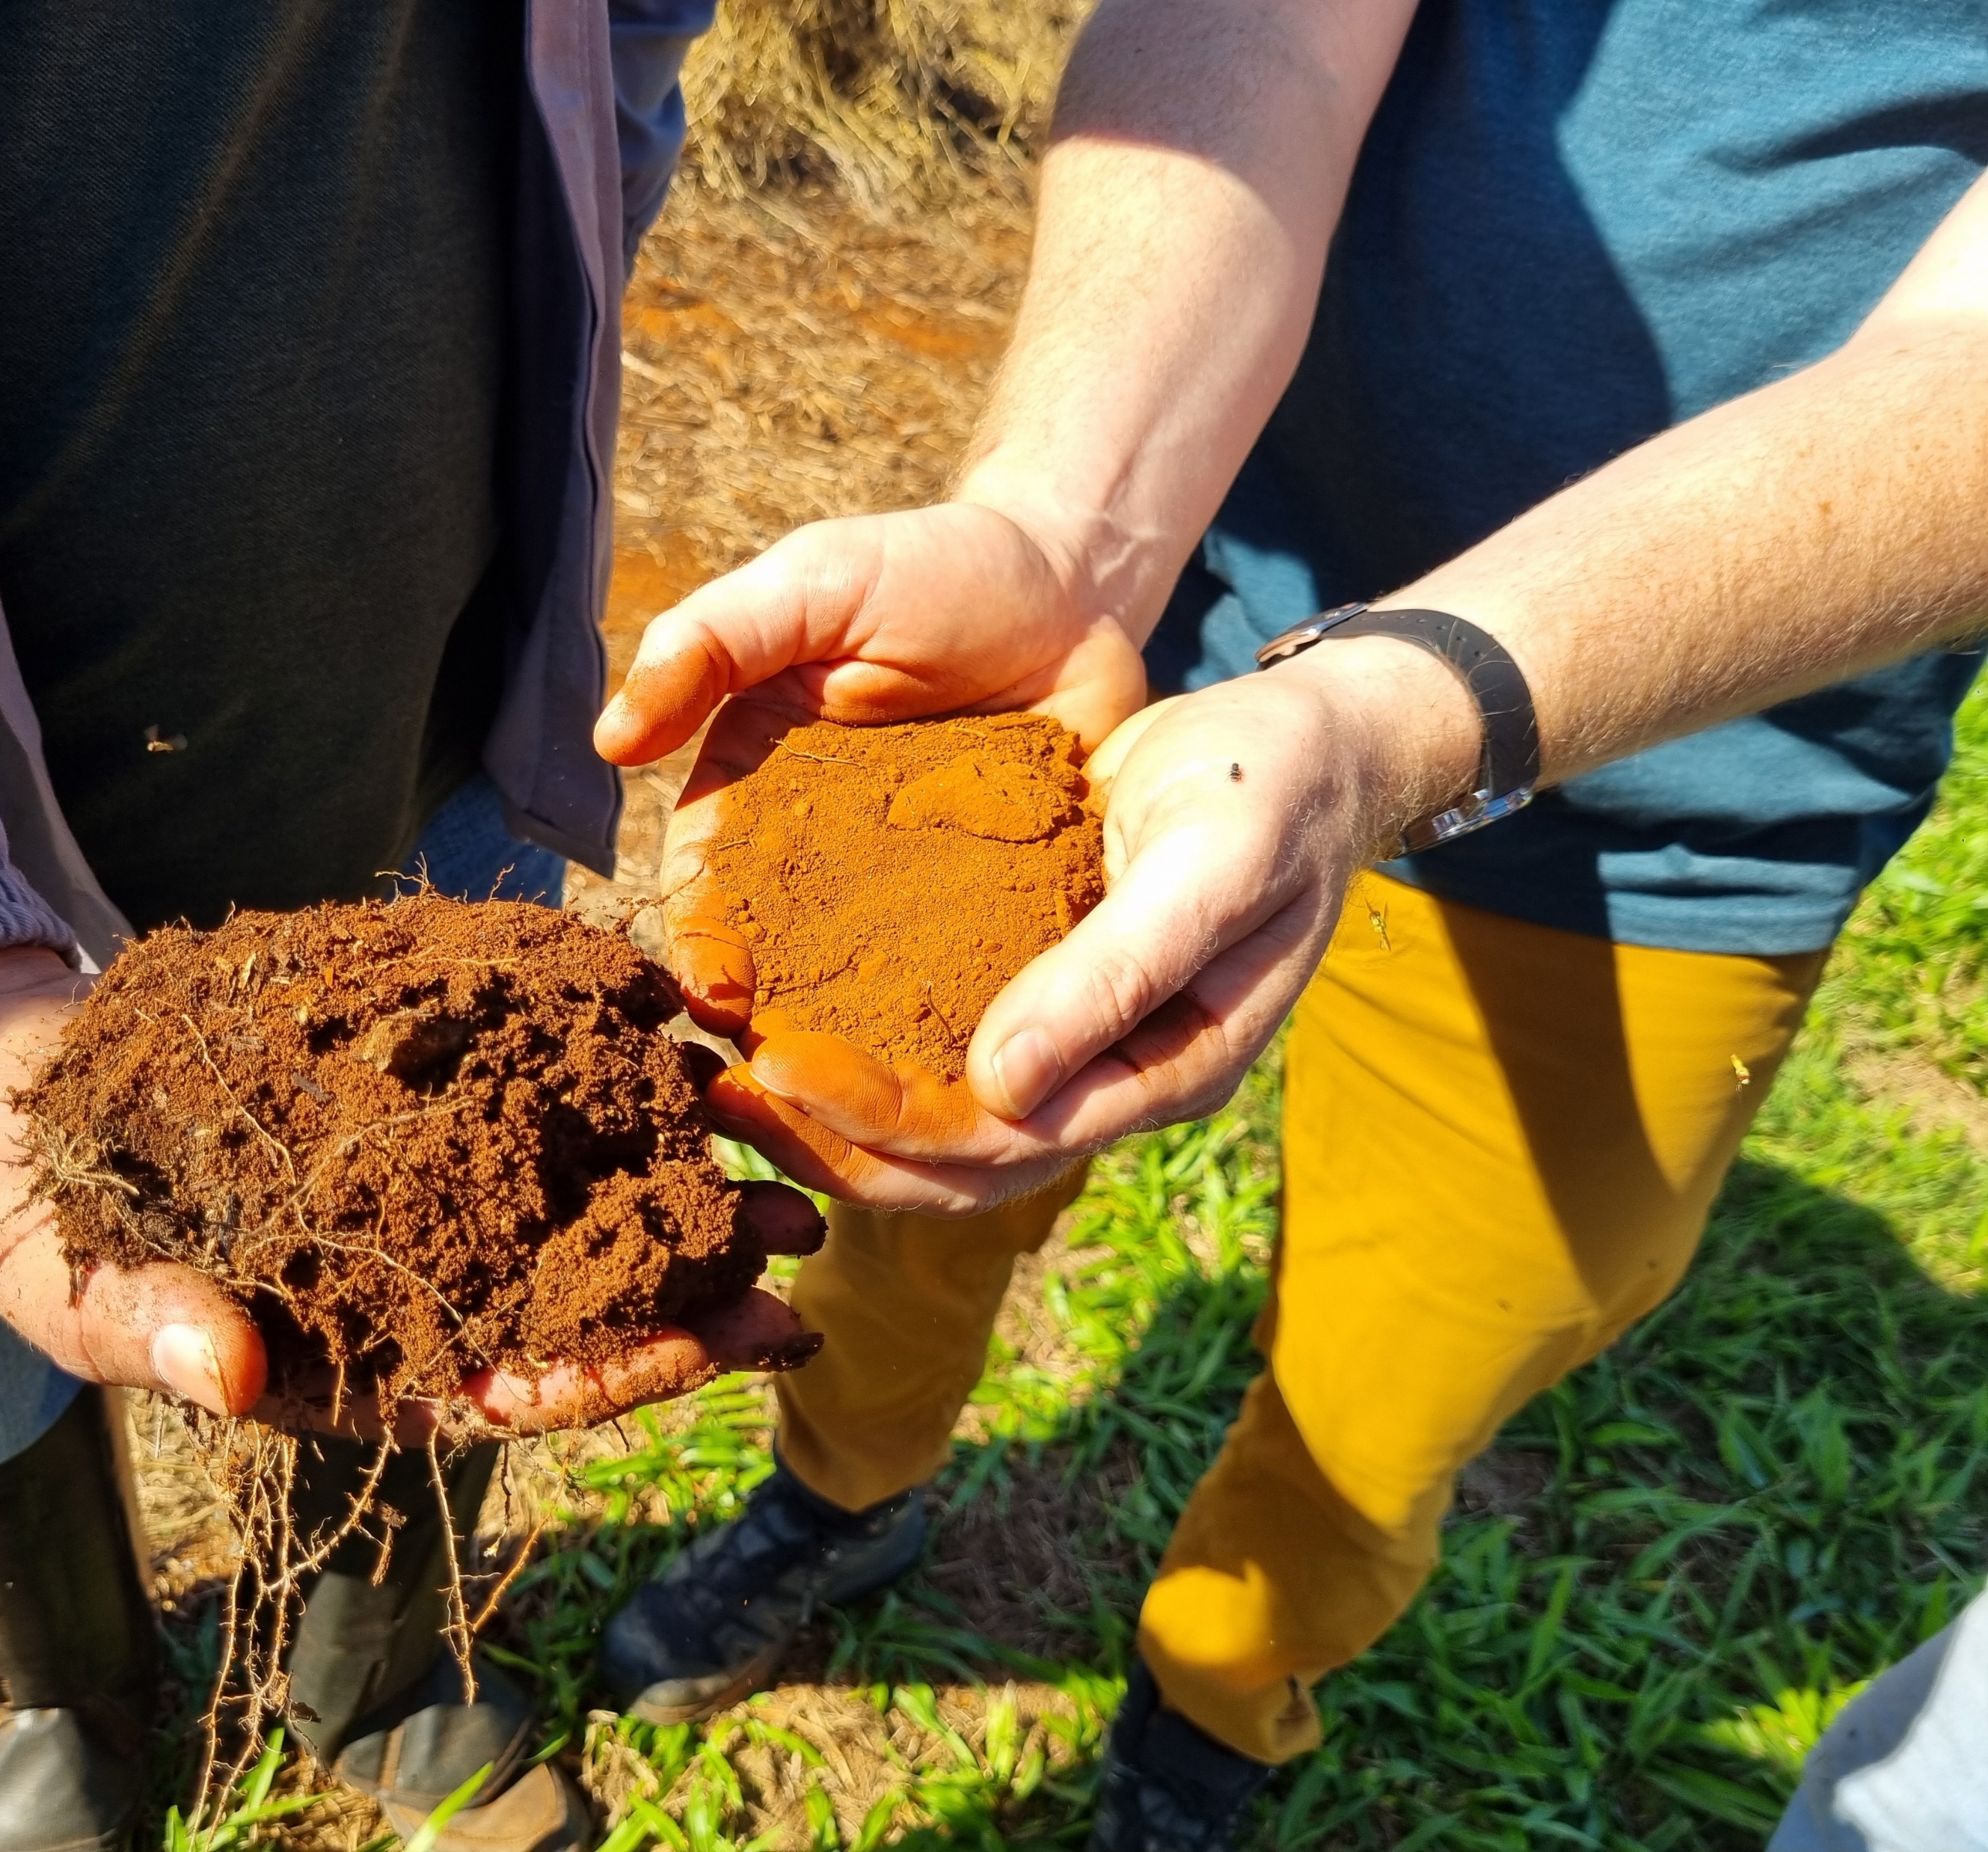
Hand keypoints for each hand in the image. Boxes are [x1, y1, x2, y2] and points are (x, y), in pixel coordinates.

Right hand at [0, 949, 824, 1435]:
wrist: (2, 1088)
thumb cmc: (26, 1218)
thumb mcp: (65, 1287)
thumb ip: (147, 1332)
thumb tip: (229, 1377)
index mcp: (341, 1358)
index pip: (498, 1388)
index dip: (606, 1374)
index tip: (715, 1351)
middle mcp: (399, 1272)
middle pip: (565, 1291)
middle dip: (686, 1274)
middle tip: (804, 1238)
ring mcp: (405, 1175)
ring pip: (558, 1180)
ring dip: (665, 1161)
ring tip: (774, 1128)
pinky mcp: (393, 1081)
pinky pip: (506, 1066)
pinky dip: (581, 1041)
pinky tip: (667, 1009)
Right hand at [607, 498, 1155, 1194]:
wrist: (1077, 585)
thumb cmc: (932, 568)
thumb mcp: (813, 583)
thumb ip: (709, 642)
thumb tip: (609, 741)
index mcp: (754, 799)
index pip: (708, 892)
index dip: (703, 948)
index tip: (713, 995)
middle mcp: (823, 873)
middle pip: (781, 975)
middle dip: (775, 1034)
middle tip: (786, 1090)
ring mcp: (913, 908)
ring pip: (871, 1005)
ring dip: (865, 1062)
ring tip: (878, 1114)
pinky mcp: (1003, 923)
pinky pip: (979, 993)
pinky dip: (972, 1035)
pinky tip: (978, 1083)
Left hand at [695, 640, 1479, 1211]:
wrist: (1310, 742)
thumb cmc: (1273, 787)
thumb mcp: (1209, 863)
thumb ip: (1115, 974)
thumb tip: (998, 1090)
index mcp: (1166, 1072)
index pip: (1000, 1142)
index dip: (882, 1123)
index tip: (776, 1066)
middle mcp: (1111, 1080)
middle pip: (951, 1162)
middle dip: (832, 1142)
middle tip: (717, 1094)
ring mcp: (1077, 1043)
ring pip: (937, 1119)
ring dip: (834, 1110)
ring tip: (726, 1069)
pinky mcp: (1040, 988)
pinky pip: (939, 1044)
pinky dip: (863, 1042)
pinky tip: (784, 1007)